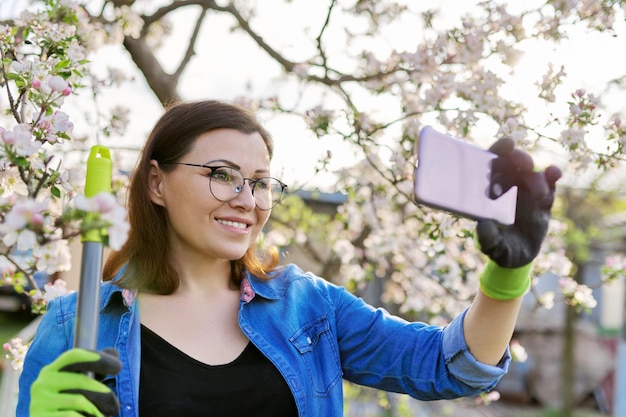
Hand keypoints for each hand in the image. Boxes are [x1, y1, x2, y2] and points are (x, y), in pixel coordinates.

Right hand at [30, 348, 121, 416]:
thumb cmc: (66, 405)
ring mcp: (38, 402)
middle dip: (104, 393)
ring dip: (96, 409)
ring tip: (104, 415)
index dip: (98, 358)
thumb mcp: (78, 385)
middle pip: (81, 380)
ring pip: (78, 401)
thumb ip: (94, 369)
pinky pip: (72, 416)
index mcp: (51, 370)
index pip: (74, 356)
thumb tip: (114, 351)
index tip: (118, 367)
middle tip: (116, 405)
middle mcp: (41, 383)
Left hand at [476, 138, 560, 267]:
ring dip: (535, 175)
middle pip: (510, 162)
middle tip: (525, 164)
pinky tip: (554, 173)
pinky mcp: (543, 197)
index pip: (489, 165)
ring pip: (530, 172)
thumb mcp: (493, 248)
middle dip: (518, 158)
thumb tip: (484, 225)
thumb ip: (488, 239)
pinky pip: (549, 181)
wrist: (521, 257)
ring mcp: (525, 190)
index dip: (497, 151)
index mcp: (487, 192)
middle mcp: (505, 186)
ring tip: (539, 193)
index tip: (507, 145)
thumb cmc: (501, 250)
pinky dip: (552, 174)